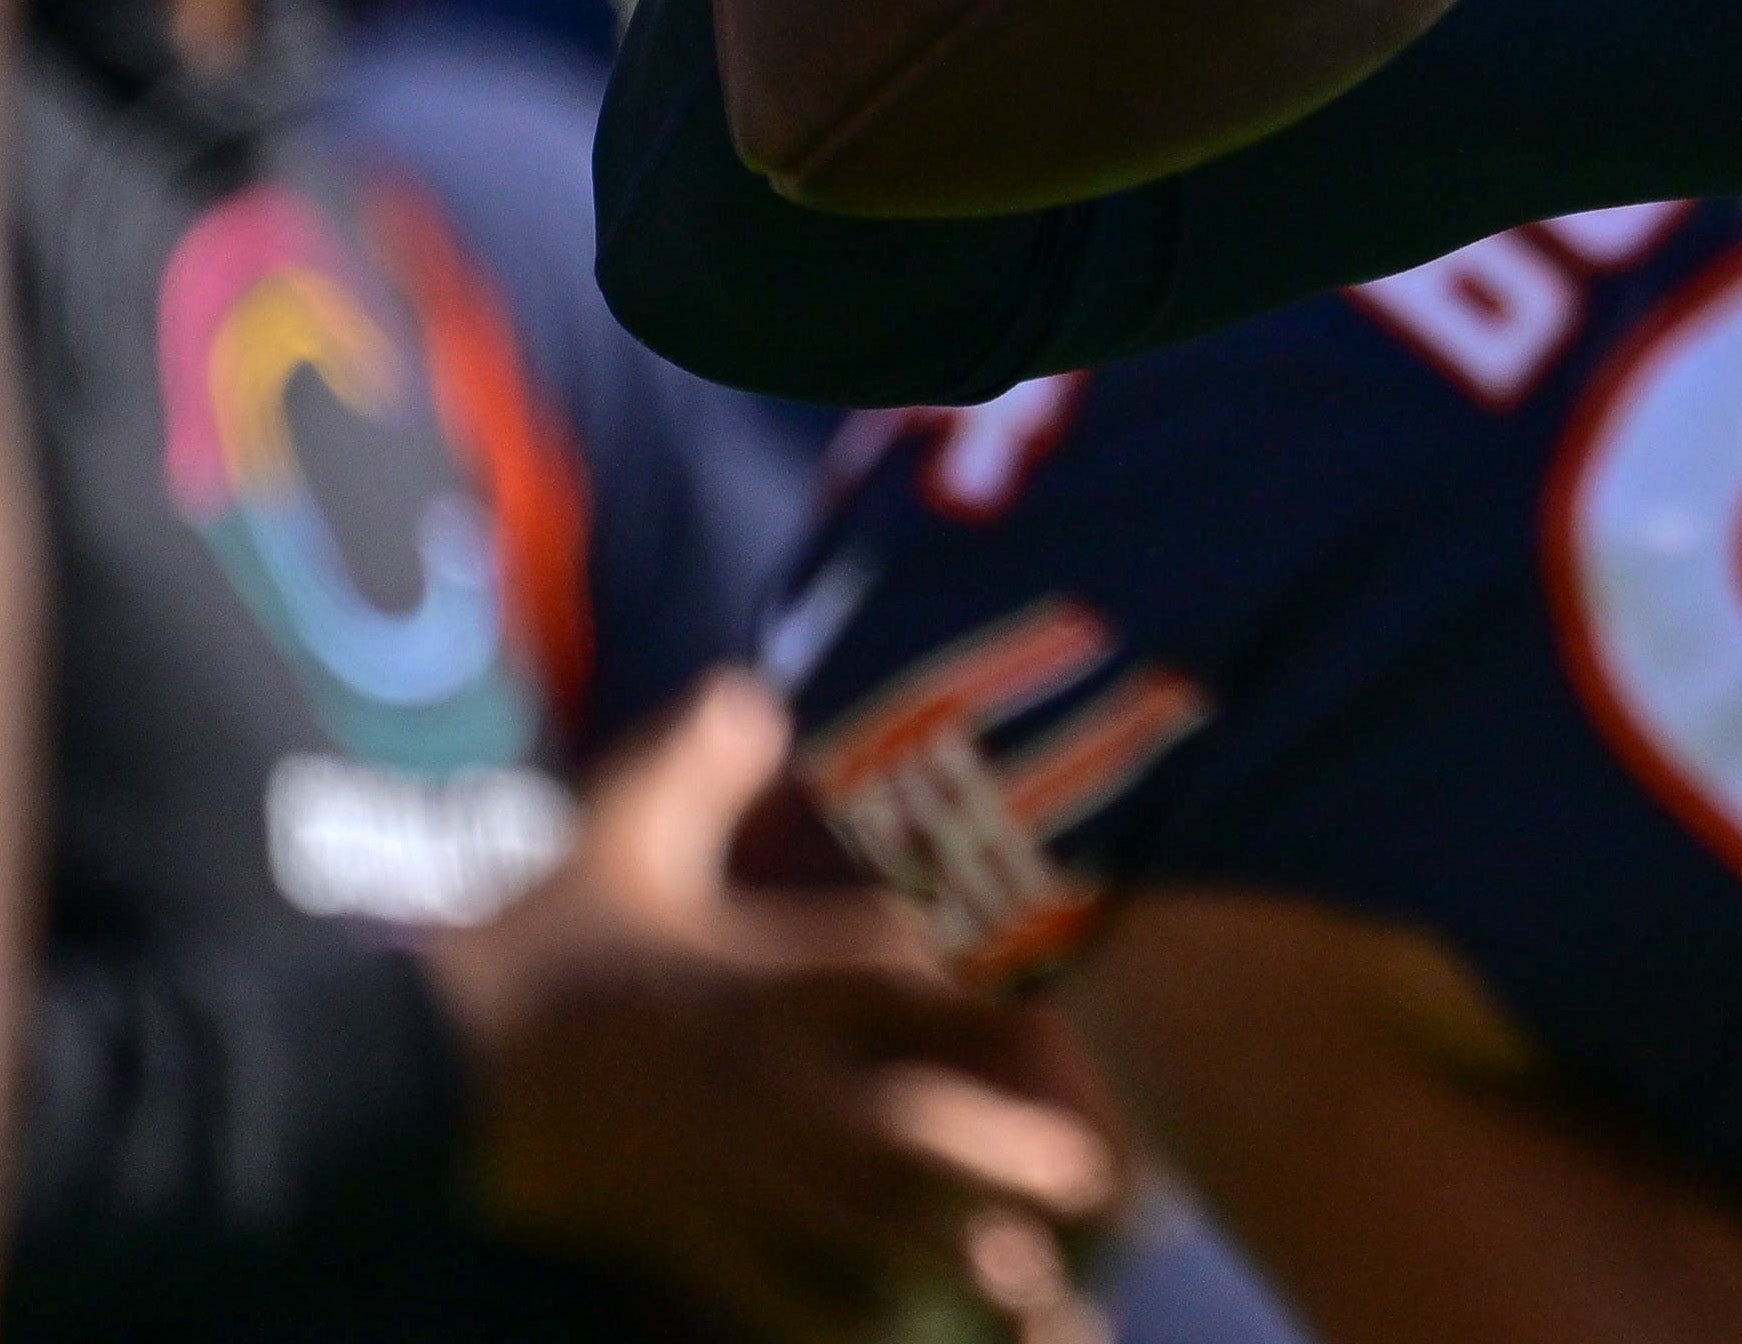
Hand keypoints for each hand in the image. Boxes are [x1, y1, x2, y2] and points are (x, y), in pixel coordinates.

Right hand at [425, 675, 1121, 1343]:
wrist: (412, 1074)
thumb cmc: (530, 948)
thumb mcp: (613, 837)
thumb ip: (696, 765)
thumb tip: (749, 690)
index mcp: (770, 974)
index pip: (916, 969)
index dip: (1004, 978)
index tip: (1074, 997)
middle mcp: (772, 1080)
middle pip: (923, 1126)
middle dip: (1016, 1154)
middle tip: (1100, 1181)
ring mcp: (734, 1172)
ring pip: (872, 1230)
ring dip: (959, 1257)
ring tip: (1038, 1285)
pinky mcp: (686, 1239)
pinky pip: (783, 1298)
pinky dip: (846, 1321)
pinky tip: (901, 1333)